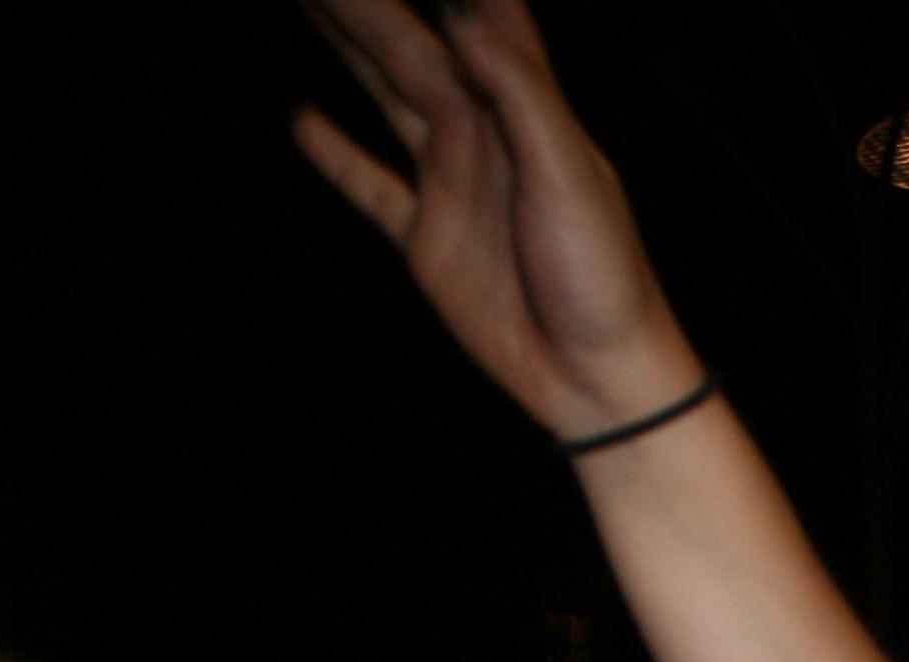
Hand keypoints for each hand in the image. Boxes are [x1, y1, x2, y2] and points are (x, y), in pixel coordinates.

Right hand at [293, 0, 709, 438]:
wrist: (599, 378)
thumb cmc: (604, 275)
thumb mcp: (570, 173)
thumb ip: (520, 90)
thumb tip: (462, 14)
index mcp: (527, 108)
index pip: (481, 16)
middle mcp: (485, 134)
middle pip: (414, 47)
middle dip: (368, 6)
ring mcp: (454, 184)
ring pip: (389, 96)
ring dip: (350, 48)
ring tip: (309, 4)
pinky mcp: (430, 240)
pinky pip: (373, 187)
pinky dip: (339, 156)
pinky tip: (304, 120)